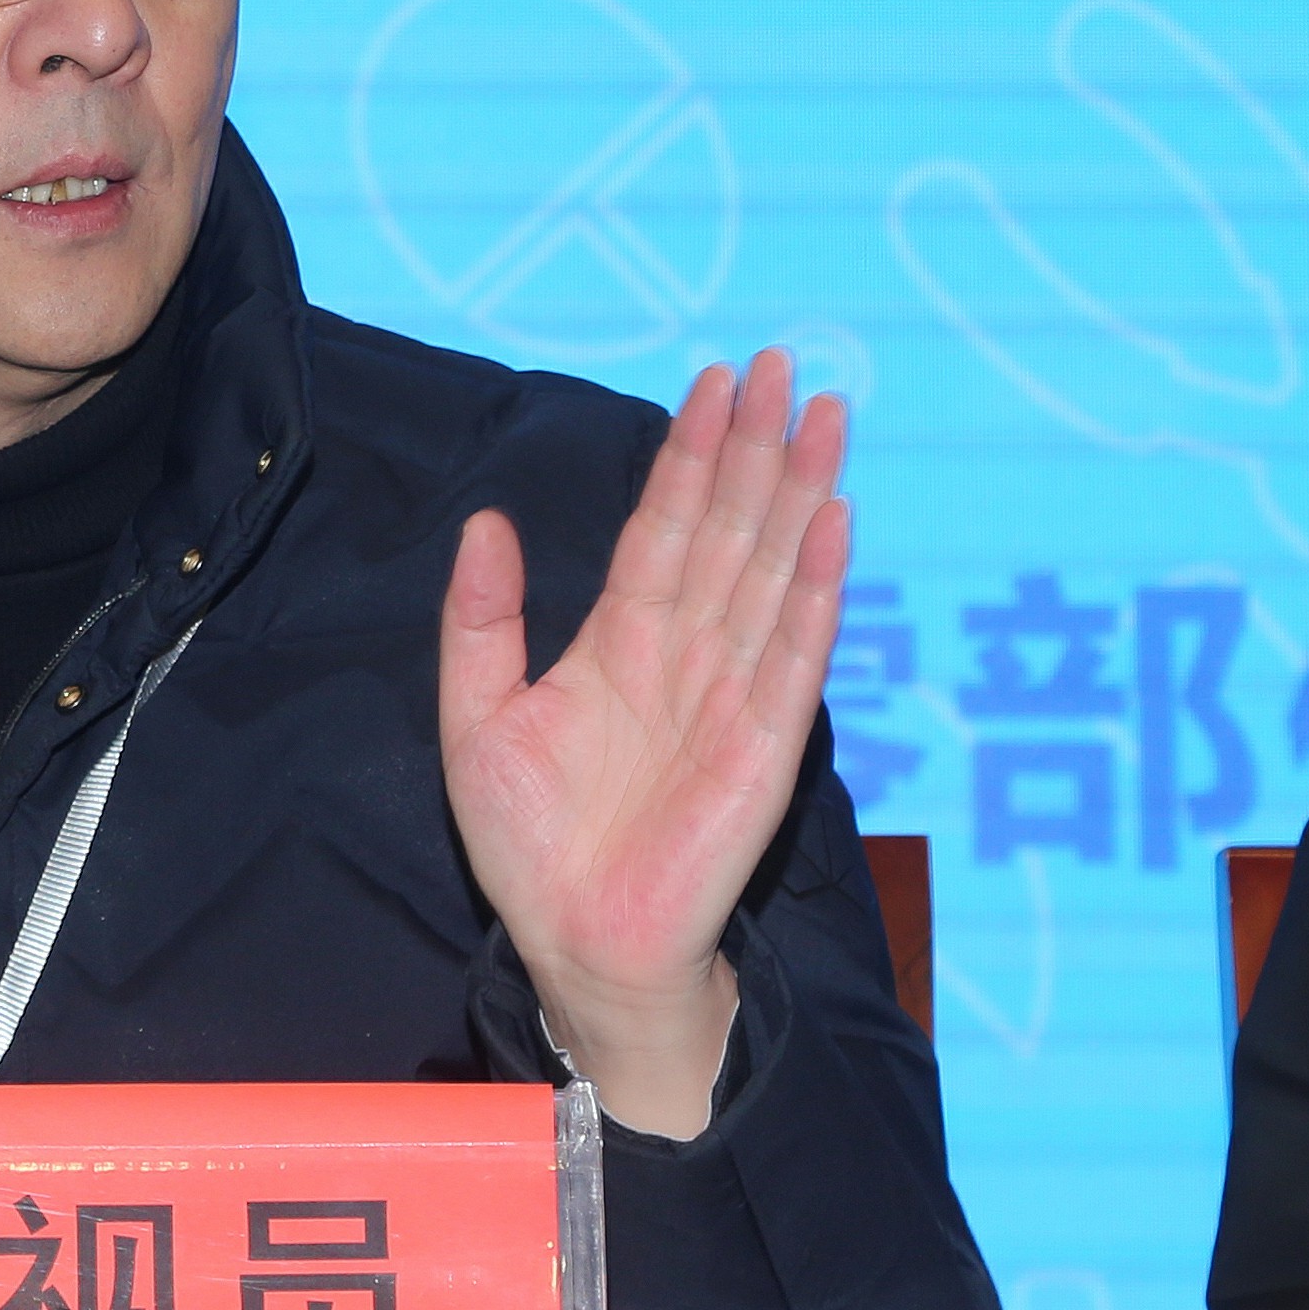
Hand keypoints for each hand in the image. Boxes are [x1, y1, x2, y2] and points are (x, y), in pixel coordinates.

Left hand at [439, 348, 849, 1137]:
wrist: (572, 944)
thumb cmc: (530, 845)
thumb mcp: (475, 715)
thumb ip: (482, 620)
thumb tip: (487, 521)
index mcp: (621, 643)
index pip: (664, 527)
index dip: (689, 455)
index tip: (712, 382)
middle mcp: (685, 655)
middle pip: (729, 530)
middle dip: (756, 448)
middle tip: (785, 365)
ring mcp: (732, 694)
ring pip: (769, 571)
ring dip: (798, 494)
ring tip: (824, 418)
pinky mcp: (764, 744)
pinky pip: (796, 653)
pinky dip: (815, 590)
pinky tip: (833, 524)